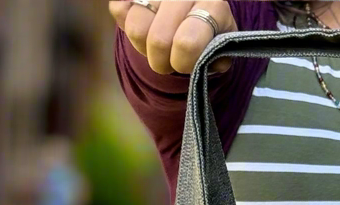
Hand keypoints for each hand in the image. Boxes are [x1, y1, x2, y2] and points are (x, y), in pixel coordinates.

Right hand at [108, 0, 234, 74]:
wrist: (196, 10)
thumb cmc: (210, 34)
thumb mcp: (221, 48)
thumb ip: (216, 58)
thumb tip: (202, 62)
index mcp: (212, 5)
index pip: (187, 43)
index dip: (182, 62)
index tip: (185, 64)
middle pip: (158, 40)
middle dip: (161, 62)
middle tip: (168, 61)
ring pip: (135, 28)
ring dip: (143, 47)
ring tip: (156, 46)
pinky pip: (118, 10)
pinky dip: (126, 27)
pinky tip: (143, 29)